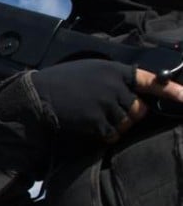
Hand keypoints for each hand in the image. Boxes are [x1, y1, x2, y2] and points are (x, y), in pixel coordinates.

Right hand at [18, 60, 182, 142]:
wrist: (37, 95)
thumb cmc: (61, 82)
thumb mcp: (91, 71)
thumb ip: (113, 80)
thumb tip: (134, 94)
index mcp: (115, 71)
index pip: (151, 81)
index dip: (173, 90)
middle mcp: (115, 87)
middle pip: (140, 110)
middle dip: (130, 115)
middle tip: (109, 112)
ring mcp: (107, 104)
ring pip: (127, 124)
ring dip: (115, 125)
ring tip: (94, 117)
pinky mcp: (98, 121)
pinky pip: (113, 134)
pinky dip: (104, 134)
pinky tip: (89, 126)